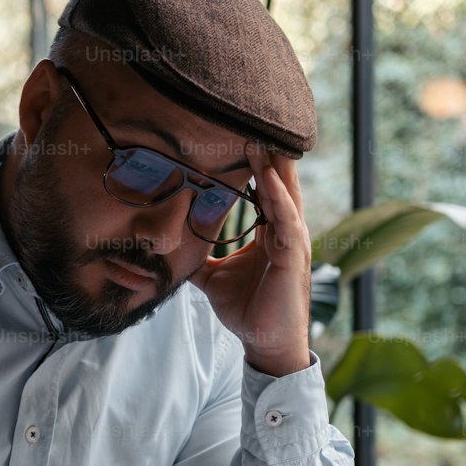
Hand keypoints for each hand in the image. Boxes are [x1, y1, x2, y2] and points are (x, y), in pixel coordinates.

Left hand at [190, 148, 311, 376]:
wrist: (265, 343)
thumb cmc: (248, 310)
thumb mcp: (214, 279)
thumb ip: (199, 259)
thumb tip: (172, 248)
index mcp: (271, 233)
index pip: (264, 190)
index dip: (253, 165)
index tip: (238, 136)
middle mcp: (286, 232)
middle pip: (278, 184)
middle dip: (266, 155)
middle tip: (252, 122)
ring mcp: (293, 242)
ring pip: (284, 196)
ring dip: (271, 167)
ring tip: (259, 139)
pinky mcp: (293, 257)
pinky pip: (286, 220)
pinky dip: (277, 198)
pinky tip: (267, 179)